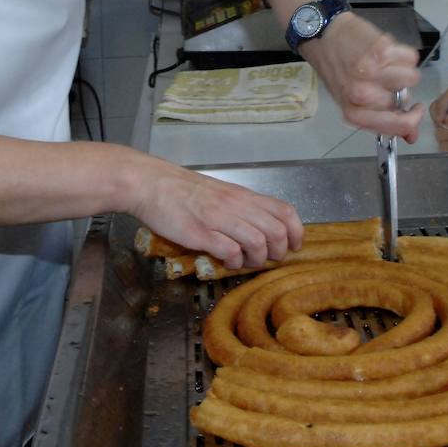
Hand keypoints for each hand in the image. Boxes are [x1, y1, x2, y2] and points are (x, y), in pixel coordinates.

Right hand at [127, 161, 302, 269]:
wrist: (152, 184)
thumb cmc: (185, 190)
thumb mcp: (222, 193)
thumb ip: (242, 208)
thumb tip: (261, 229)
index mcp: (243, 195)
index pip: (284, 211)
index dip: (296, 232)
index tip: (294, 246)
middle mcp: (236, 205)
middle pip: (276, 231)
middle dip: (279, 251)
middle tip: (268, 259)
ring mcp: (218, 219)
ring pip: (257, 242)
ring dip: (257, 260)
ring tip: (246, 262)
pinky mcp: (200, 233)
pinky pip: (229, 251)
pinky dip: (234, 262)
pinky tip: (227, 262)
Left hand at [298, 11, 423, 141]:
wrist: (323, 35)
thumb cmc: (336, 69)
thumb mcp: (352, 102)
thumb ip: (382, 120)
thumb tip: (412, 136)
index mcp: (354, 113)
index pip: (398, 125)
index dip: (412, 120)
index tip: (415, 109)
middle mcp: (362, 95)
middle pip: (407, 98)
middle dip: (400, 89)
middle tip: (384, 78)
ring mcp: (372, 71)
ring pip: (412, 77)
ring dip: (403, 70)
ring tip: (386, 63)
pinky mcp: (381, 49)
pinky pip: (410, 57)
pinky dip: (403, 53)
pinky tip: (387, 51)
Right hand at [430, 85, 447, 124]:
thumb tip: (446, 122)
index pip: (440, 104)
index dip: (439, 116)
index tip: (443, 127)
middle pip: (435, 106)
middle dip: (437, 118)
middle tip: (446, 128)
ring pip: (436, 109)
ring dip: (439, 118)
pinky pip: (441, 110)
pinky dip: (443, 118)